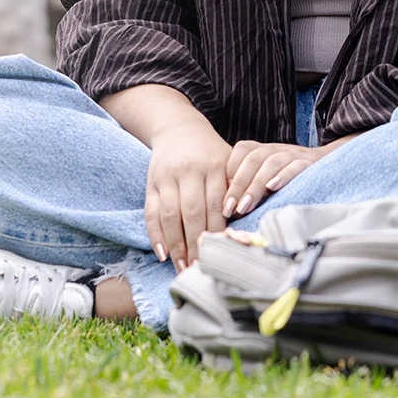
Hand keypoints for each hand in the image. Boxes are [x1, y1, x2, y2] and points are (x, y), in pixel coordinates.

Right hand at [142, 119, 231, 267]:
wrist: (178, 128)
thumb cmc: (210, 153)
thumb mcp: (228, 162)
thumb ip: (237, 188)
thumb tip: (245, 227)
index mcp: (214, 166)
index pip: (216, 206)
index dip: (217, 233)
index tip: (221, 256)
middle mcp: (189, 170)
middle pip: (192, 213)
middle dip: (196, 244)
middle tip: (201, 269)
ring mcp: (168, 176)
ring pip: (171, 215)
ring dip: (175, 244)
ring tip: (182, 267)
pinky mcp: (152, 182)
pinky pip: (151, 211)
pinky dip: (155, 234)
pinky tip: (162, 253)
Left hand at [223, 131, 365, 216]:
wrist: (326, 163)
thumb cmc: (287, 177)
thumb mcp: (265, 179)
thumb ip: (247, 188)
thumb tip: (224, 211)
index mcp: (259, 149)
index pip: (238, 154)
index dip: (227, 176)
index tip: (219, 201)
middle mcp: (273, 148)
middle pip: (252, 160)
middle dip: (237, 185)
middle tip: (229, 209)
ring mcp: (292, 153)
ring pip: (270, 163)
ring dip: (256, 185)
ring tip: (245, 206)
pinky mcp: (309, 162)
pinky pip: (295, 165)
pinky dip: (283, 175)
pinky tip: (273, 188)